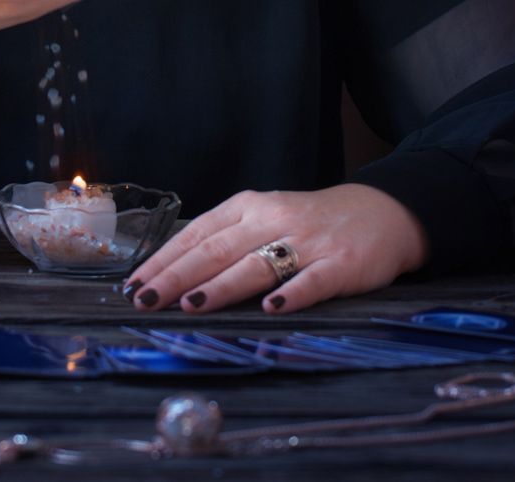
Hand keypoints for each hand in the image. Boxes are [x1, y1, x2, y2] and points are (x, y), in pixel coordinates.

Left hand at [124, 184, 428, 313]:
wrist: (381, 212)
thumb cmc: (308, 223)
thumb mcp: (261, 218)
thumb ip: (223, 241)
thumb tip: (169, 275)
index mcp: (247, 207)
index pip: (196, 234)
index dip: (162, 260)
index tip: (132, 284)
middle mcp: (272, 219)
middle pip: (216, 250)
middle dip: (176, 276)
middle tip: (146, 300)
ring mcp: (308, 241)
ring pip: (257, 264)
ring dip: (221, 286)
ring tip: (190, 304)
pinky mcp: (342, 263)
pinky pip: (314, 280)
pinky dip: (293, 292)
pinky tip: (272, 307)